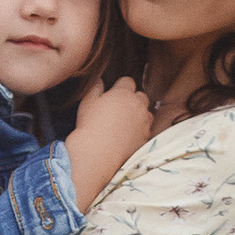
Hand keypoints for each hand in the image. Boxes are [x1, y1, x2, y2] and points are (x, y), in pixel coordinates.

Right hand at [65, 71, 157, 208]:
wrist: (97, 153)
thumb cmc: (90, 126)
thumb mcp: (87, 102)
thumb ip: (96, 88)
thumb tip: (100, 81)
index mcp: (123, 94)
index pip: (128, 81)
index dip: (120, 87)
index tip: (114, 95)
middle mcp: (138, 105)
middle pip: (141, 96)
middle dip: (133, 100)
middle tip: (119, 110)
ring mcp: (144, 122)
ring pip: (146, 113)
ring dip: (139, 115)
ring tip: (124, 125)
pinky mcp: (146, 137)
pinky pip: (146, 130)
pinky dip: (139, 131)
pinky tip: (127, 137)